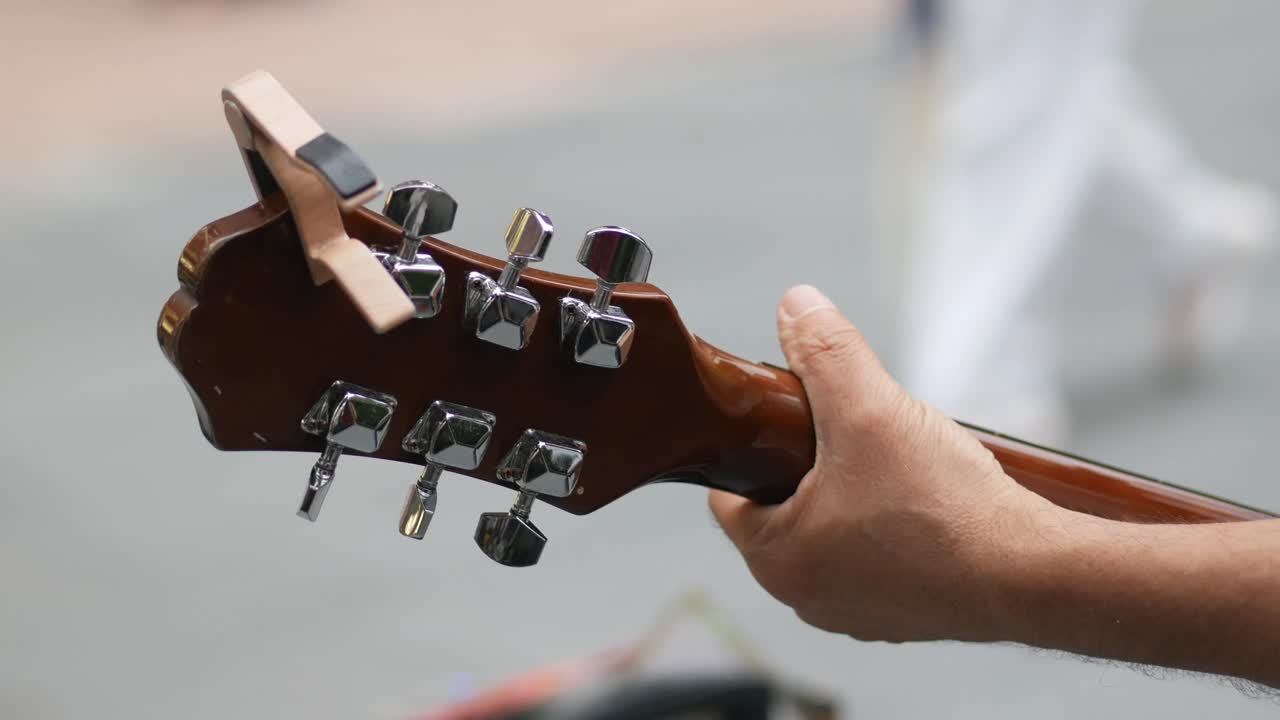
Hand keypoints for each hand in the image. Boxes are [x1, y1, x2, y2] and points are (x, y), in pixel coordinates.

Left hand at [710, 285, 1067, 642]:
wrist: (1035, 575)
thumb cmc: (943, 507)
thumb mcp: (871, 409)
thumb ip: (826, 353)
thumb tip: (794, 304)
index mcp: (775, 560)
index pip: (731, 494)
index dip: (755, 446)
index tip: (789, 418)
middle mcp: (805, 598)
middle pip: (785, 507)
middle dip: (811, 464)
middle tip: (853, 432)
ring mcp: (856, 613)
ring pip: (835, 530)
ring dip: (856, 492)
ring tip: (896, 461)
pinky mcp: (905, 616)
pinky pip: (881, 556)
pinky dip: (895, 525)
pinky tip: (927, 499)